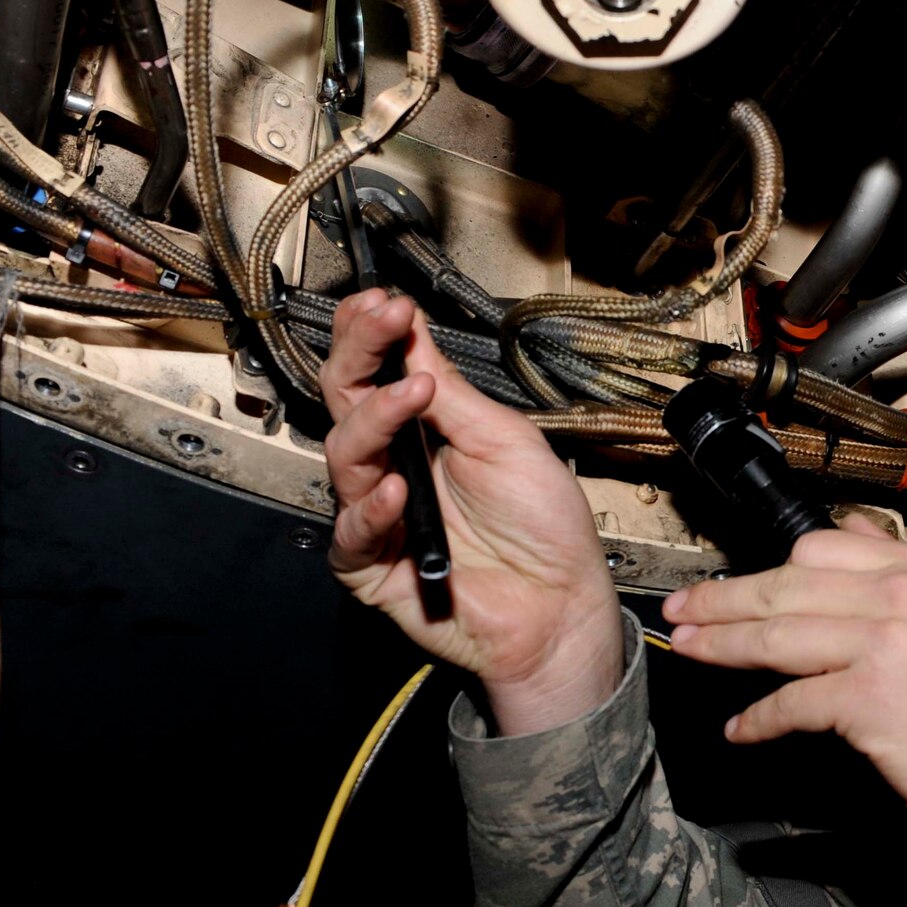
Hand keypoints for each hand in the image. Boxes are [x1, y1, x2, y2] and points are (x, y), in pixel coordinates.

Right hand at [321, 292, 622, 733]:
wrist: (562, 604)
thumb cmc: (545, 527)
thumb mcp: (506, 441)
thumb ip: (453, 392)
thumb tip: (413, 329)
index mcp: (425, 431)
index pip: (377, 371)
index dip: (370, 334)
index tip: (382, 302)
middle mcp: (394, 466)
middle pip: (346, 400)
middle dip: (359, 353)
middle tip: (379, 321)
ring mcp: (378, 515)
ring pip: (344, 457)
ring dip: (376, 420)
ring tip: (413, 397)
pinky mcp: (372, 567)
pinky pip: (353, 533)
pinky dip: (374, 509)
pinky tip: (399, 487)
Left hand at [661, 526, 906, 906]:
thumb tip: (847, 533)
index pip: (822, 546)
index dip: (765, 568)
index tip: (729, 586)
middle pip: (788, 584)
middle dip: (723, 600)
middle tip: (680, 612)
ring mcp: (891, 641)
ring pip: (779, 634)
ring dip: (723, 646)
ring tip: (689, 653)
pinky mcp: (874, 696)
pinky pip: (793, 701)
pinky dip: (760, 719)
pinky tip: (741, 730)